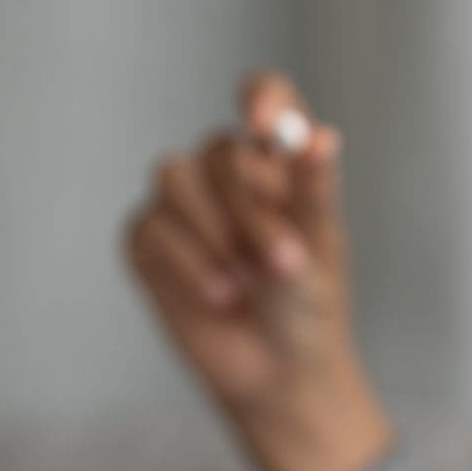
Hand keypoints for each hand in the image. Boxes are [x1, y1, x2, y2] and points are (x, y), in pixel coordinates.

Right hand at [126, 72, 392, 470]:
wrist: (279, 374)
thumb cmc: (309, 307)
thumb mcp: (321, 249)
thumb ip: (315, 191)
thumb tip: (323, 136)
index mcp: (280, 165)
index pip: (266, 96)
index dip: (262, 100)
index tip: (264, 129)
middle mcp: (230, 175)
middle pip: (219, 149)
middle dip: (249, 208)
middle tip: (282, 260)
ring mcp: (184, 206)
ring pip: (174, 176)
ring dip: (216, 235)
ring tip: (249, 285)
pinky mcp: (148, 241)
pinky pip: (150, 227)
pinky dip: (187, 264)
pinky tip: (219, 296)